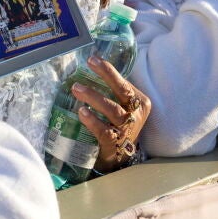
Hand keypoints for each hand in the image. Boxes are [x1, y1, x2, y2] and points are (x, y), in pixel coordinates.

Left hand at [71, 56, 150, 172]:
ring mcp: (127, 130)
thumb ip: (112, 92)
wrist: (119, 159)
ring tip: (76, 88)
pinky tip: (82, 112)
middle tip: (89, 64)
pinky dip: (93, 121)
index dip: (109, 70)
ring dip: (94, 97)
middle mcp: (136, 115)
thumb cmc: (118, 127)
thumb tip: (90, 69)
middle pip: (123, 92)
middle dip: (107, 75)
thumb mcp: (122, 108)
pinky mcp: (116, 145)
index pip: (125, 83)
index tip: (92, 59)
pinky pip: (104, 131)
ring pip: (112, 110)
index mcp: (140, 103)